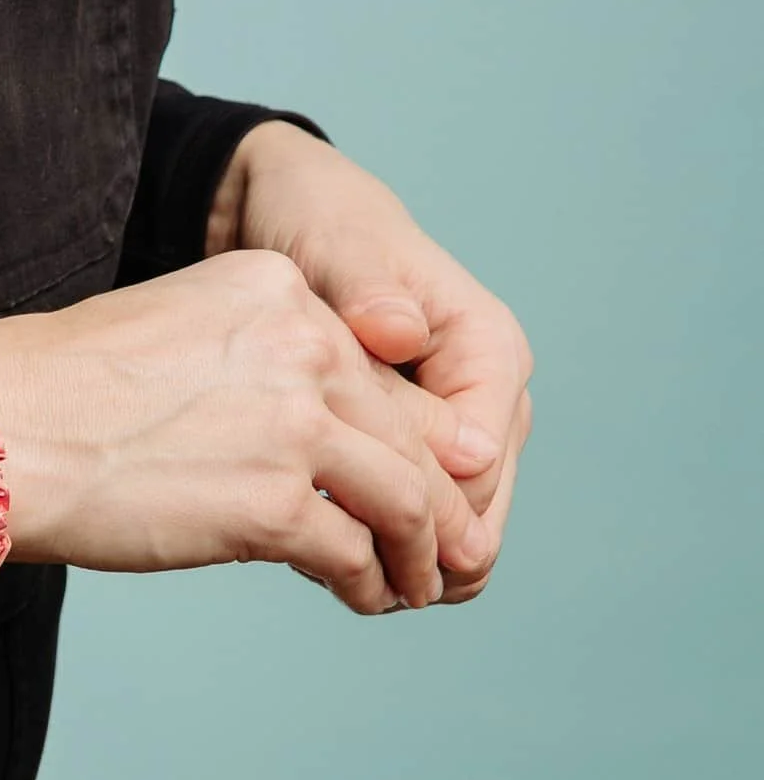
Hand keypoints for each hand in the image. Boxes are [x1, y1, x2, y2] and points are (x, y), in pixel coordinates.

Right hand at [0, 251, 496, 613]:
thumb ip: (266, 364)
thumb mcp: (187, 332)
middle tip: (441, 546)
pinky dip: (373, 583)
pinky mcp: (274, 503)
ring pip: (407, 497)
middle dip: (435, 497)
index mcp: (275, 286)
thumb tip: (329, 436)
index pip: (376, 365)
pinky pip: (359, 554)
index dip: (405, 431)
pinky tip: (363, 596)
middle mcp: (300, 340)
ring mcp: (293, 421)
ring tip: (414, 582)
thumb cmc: (69, 388)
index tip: (413, 472)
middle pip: (409, 430)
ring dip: (421, 551)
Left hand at [207, 122, 532, 603]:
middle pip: (475, 518)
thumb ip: (367, 289)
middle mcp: (490, 398)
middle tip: (329, 568)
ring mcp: (461, 428)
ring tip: (318, 560)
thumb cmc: (318, 219)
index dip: (418, 517)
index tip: (340, 525)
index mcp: (490, 350)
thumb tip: (400, 334)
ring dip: (394, 553)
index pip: (475, 472)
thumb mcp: (336, 243)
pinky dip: (376, 535)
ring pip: (451, 531)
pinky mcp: (421, 446)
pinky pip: (417, 514)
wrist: (289, 211)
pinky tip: (316, 540)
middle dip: (412, 552)